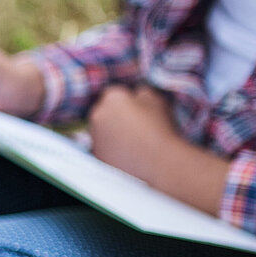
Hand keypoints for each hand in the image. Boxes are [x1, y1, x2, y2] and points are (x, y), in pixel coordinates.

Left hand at [87, 85, 228, 213]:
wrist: (160, 164)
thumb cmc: (161, 129)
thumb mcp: (157, 101)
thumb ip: (143, 92)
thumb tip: (136, 93)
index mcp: (113, 97)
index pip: (115, 93)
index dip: (127, 101)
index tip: (138, 110)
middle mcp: (98, 114)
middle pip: (104, 111)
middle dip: (116, 116)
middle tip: (136, 127)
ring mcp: (94, 135)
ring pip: (101, 130)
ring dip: (112, 133)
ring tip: (134, 143)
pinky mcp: (96, 154)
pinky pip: (102, 148)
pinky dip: (111, 149)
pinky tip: (128, 154)